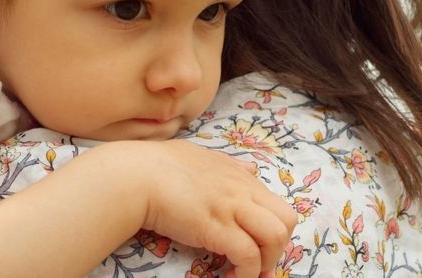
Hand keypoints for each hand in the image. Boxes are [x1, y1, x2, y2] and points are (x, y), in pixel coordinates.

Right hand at [133, 140, 296, 277]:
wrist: (135, 176)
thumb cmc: (158, 165)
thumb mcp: (201, 155)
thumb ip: (228, 164)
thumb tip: (249, 168)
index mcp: (239, 175)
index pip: (277, 202)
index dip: (273, 229)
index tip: (260, 247)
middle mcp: (241, 190)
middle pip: (287, 219)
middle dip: (279, 246)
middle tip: (259, 262)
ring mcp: (230, 208)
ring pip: (276, 236)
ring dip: (267, 261)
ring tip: (246, 273)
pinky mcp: (215, 228)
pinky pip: (248, 256)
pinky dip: (247, 272)